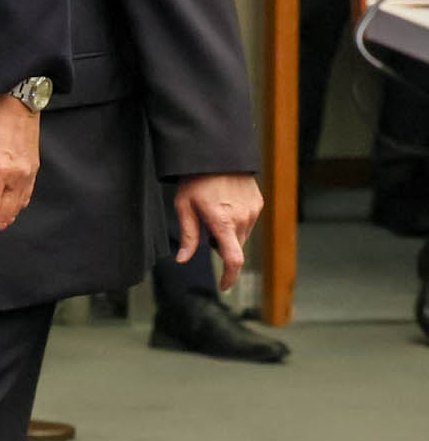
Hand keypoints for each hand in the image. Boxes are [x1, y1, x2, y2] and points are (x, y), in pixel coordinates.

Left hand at [171, 172, 263, 290]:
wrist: (217, 153)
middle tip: (205, 226)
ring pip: (242, 236)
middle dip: (221, 246)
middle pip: (234, 248)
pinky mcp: (258, 203)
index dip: (230, 277)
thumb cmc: (196, 179)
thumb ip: (188, 236)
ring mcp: (253, 211)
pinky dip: (238, 222)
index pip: (233, 259)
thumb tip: (183, 260)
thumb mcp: (184, 206)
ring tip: (214, 211)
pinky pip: (248, 222)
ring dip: (230, 234)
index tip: (225, 286)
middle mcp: (243, 219)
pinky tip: (226, 205)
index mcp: (223, 223)